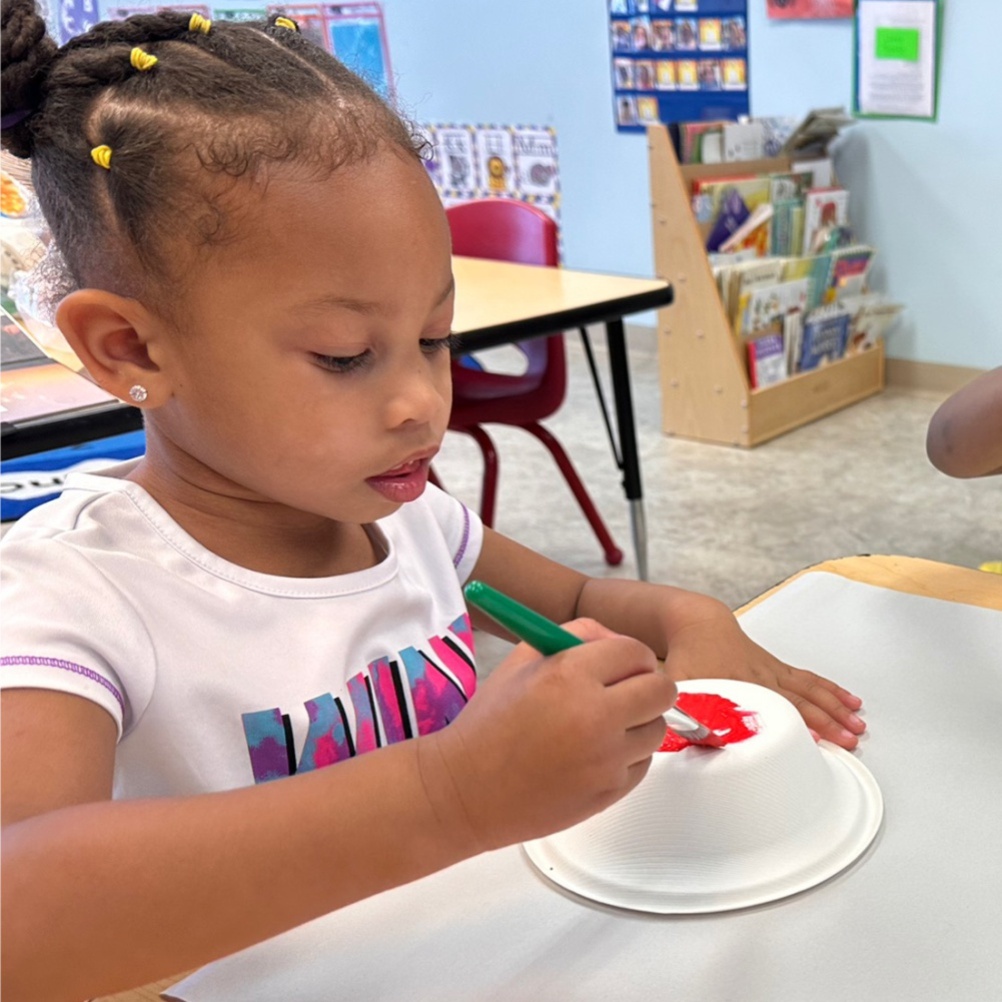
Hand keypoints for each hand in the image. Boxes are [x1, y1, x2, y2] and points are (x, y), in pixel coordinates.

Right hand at [416, 619, 675, 852]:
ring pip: (657, 727)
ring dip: (639, 722)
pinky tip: (595, 754)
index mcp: (570, 675)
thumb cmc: (490, 722)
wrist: (467, 790)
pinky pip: (643, 763)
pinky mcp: (610, 792)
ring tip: (604, 726)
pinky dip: (628, 756)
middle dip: (647, 684)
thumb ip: (574, 636)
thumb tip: (615, 639)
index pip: (635, 652)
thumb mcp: (522, 661)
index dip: (630, 656)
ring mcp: (606, 758)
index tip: (622, 663)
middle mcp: (595, 715)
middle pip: (661, 689)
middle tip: (626, 691)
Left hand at [663, 599, 864, 749]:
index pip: (772, 706)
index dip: (793, 723)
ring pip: (811, 691)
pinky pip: (810, 679)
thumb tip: (688, 736)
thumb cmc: (690, 654)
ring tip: (857, 726)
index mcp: (740, 683)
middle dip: (827, 721)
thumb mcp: (682, 684)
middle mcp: (762, 677)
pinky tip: (849, 701)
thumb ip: (685, 711)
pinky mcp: (779, 668)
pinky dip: (831, 690)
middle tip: (848, 740)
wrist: (698, 624)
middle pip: (800, 701)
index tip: (814, 739)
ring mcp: (774, 671)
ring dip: (836, 708)